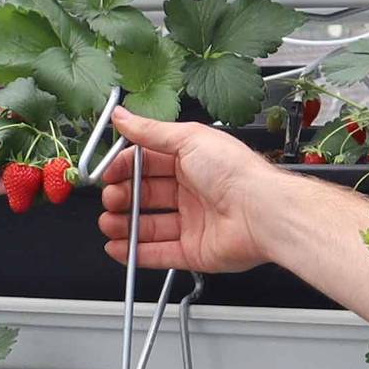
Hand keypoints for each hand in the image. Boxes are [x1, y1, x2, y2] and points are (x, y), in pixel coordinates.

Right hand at [95, 107, 286, 272]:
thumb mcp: (188, 138)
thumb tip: (122, 116)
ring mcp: (193, 222)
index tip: (107, 172)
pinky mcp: (194, 251)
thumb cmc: (235, 172)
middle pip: (147, 195)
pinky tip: (117, 248)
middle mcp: (192, 191)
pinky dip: (136, 252)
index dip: (125, 168)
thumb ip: (150, 131)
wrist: (261, 212)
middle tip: (109, 198)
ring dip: (124, 225)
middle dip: (123, 197)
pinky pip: (159, 253)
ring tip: (107, 223)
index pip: (148, 163)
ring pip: (149, 225)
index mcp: (192, 160)